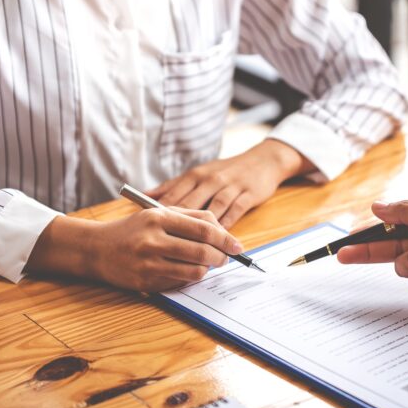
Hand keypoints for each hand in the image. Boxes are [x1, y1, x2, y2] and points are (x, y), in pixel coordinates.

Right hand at [27, 207, 242, 291]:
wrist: (97, 249)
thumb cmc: (135, 229)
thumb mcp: (159, 214)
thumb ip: (192, 217)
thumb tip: (224, 232)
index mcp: (158, 218)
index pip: (203, 230)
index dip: (226, 239)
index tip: (238, 246)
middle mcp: (153, 241)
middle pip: (202, 252)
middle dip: (221, 257)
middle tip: (224, 258)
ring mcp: (148, 264)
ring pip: (195, 272)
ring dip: (207, 270)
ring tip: (206, 264)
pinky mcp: (146, 283)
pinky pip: (180, 283)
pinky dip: (189, 278)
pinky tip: (185, 270)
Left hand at [146, 139, 313, 227]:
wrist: (262, 161)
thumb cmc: (226, 171)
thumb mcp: (199, 173)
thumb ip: (173, 186)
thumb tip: (144, 196)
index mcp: (196, 175)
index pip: (174, 194)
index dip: (160, 212)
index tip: (149, 229)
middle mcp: (210, 179)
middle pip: (191, 203)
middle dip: (178, 223)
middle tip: (166, 242)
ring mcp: (230, 186)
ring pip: (213, 208)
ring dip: (204, 227)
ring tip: (193, 246)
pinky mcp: (247, 194)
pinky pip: (235, 211)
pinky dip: (226, 224)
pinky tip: (218, 239)